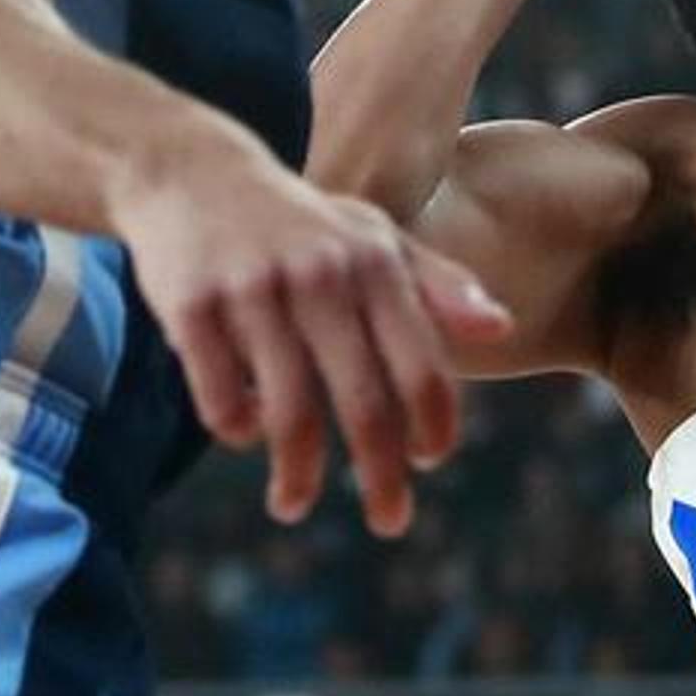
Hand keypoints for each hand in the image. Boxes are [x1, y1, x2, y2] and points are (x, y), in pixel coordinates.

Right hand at [119, 133, 511, 536]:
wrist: (192, 172)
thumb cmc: (300, 222)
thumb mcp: (371, 237)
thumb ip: (438, 284)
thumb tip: (502, 329)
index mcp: (374, 263)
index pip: (422, 366)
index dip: (432, 426)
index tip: (427, 463)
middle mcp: (321, 274)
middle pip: (364, 404)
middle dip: (382, 477)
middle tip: (391, 522)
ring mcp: (254, 289)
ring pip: (289, 415)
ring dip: (297, 476)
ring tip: (293, 506)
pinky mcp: (193, 305)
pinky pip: (222, 399)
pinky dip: (237, 428)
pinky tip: (243, 433)